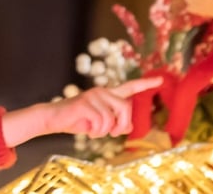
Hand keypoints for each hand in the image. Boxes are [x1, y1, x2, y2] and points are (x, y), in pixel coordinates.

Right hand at [3, 78, 163, 145]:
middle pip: (126, 108)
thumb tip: (129, 128)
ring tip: (93, 130)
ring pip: (112, 119)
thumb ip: (114, 122)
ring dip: (104, 131)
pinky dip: (95, 132)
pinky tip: (86, 130)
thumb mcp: (98, 123)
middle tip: (111, 133)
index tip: (160, 80)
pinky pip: (100, 122)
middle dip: (121, 125)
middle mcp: (102, 91)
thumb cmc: (76, 120)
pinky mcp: (85, 103)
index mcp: (107, 94)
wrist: (52, 118)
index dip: (145, 84)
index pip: (129, 87)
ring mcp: (93, 96)